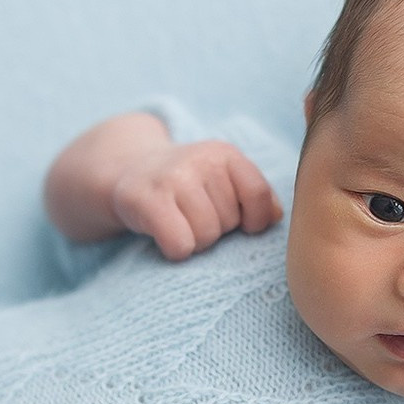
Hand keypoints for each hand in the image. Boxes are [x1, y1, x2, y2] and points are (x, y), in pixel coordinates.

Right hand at [110, 138, 281, 260]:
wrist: (128, 170)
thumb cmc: (186, 184)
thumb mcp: (222, 178)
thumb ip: (254, 195)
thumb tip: (275, 217)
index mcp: (225, 154)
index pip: (258, 195)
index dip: (253, 219)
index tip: (239, 223)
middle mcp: (200, 160)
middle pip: (229, 222)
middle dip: (215, 229)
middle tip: (192, 216)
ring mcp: (172, 178)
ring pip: (205, 237)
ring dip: (194, 241)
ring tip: (179, 223)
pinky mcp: (146, 200)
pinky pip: (180, 245)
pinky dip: (175, 250)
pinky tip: (164, 235)